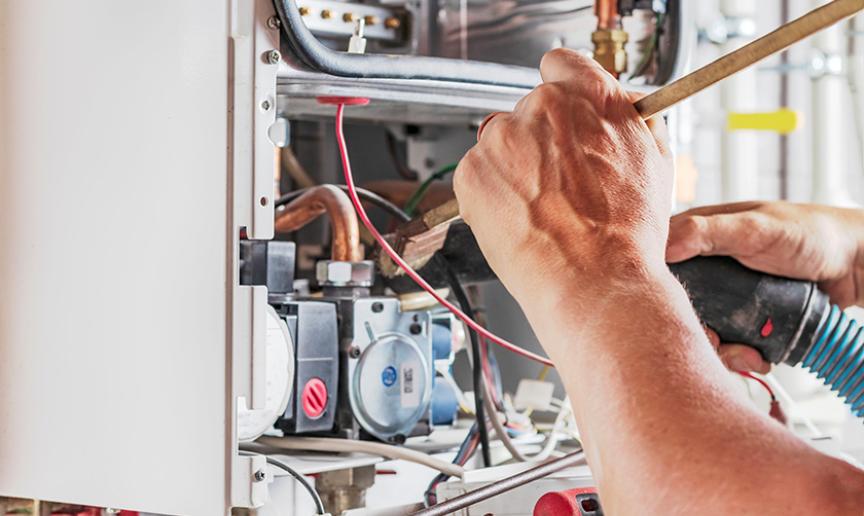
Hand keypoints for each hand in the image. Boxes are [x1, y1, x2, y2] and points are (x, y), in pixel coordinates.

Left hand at [453, 49, 673, 300]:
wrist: (592, 280)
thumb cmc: (625, 234)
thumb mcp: (655, 163)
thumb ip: (632, 121)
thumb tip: (621, 106)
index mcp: (590, 95)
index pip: (561, 64)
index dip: (562, 91)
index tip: (561, 114)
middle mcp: (543, 107)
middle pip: (529, 110)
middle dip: (539, 141)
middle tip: (557, 184)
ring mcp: (502, 139)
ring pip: (500, 143)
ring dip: (513, 167)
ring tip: (540, 209)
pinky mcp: (472, 172)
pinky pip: (477, 173)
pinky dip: (489, 193)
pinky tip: (518, 219)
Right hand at [670, 201, 863, 371]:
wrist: (855, 266)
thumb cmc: (813, 234)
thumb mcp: (756, 228)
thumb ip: (708, 232)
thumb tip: (664, 245)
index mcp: (697, 236)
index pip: (658, 264)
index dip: (659, 291)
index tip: (675, 312)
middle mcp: (705, 266)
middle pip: (676, 306)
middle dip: (696, 330)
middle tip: (717, 339)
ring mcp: (724, 294)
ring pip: (700, 329)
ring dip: (721, 349)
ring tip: (747, 353)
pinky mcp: (742, 317)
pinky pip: (726, 343)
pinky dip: (739, 355)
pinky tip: (756, 355)